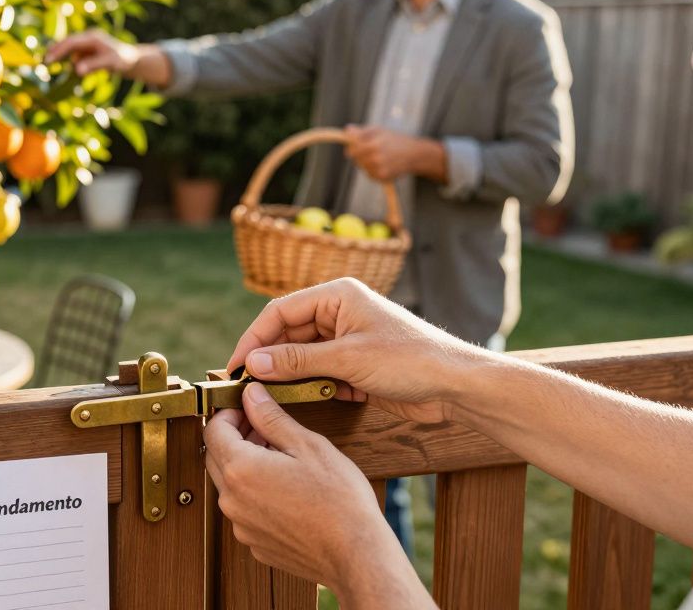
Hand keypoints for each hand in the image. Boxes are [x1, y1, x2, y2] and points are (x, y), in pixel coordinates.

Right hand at [44, 29, 144, 76]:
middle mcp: (88, 37)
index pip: (72, 42)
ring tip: (46, 62)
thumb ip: (94, 65)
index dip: (59, 50)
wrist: (131, 59)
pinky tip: (56, 63)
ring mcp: (87, 43)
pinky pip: (72, 52)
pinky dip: (64, 57)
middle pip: (68, 42)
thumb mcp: (110, 63)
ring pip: (69, 47)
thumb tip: (77, 70)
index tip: (49, 59)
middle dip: (55, 51)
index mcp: (93, 37)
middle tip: (43, 61)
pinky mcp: (86, 49)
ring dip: (58, 53)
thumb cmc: (122, 60)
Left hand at [204, 383, 434, 607]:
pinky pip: (244, 510)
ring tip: (279, 455)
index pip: (213, 431)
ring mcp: (242, 526)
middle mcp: (233, 501)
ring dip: (244, 465)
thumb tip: (251, 395)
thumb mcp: (307, 445)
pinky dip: (255, 493)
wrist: (355, 554)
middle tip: (263, 427)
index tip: (246, 408)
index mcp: (241, 470)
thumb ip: (271, 418)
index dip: (228, 413)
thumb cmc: (338, 500)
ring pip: (229, 485)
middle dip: (234, 437)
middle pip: (216, 458)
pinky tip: (285, 488)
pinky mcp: (255, 544)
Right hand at [227, 278, 491, 424]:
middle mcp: (340, 311)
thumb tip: (253, 362)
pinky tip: (331, 398)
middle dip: (273, 361)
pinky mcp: (358, 363)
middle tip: (253, 387)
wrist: (457, 386)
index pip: (279, 312)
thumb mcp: (347, 360)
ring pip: (305, 356)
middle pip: (289, 334)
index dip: (253, 338)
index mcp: (337, 295)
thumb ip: (297, 360)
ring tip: (287, 397)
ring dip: (297, 377)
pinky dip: (320, 386)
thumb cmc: (410, 360)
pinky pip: (323, 372)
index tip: (236, 367)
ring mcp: (349, 337)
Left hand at [344, 125, 437, 181]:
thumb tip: (347, 130)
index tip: (353, 145)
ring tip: (378, 156)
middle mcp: (375, 158)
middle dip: (359, 154)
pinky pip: (369, 174)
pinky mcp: (383, 177)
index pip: (353, 149)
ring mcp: (379, 169)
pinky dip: (372, 170)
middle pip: (356, 159)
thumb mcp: (380, 130)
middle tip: (369, 149)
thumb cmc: (396, 140)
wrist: (414, 154)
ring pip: (362, 166)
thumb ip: (362, 131)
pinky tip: (382, 164)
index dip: (351, 147)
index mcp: (373, 145)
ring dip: (366, 162)